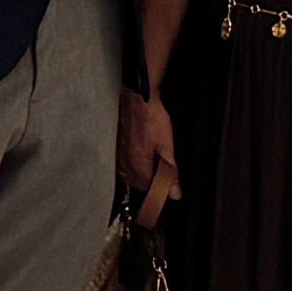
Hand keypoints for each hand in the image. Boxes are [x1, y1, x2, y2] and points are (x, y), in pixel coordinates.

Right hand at [119, 88, 175, 222]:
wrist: (137, 97)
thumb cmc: (151, 118)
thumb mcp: (167, 146)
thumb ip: (170, 172)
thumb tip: (175, 193)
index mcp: (137, 166)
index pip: (146, 190)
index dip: (158, 189)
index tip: (166, 186)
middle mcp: (124, 163)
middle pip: (136, 183)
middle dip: (149, 181)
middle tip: (162, 172)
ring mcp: (118, 153)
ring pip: (129, 173)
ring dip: (140, 172)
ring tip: (152, 161)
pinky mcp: (116, 144)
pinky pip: (123, 162)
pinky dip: (132, 162)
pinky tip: (140, 152)